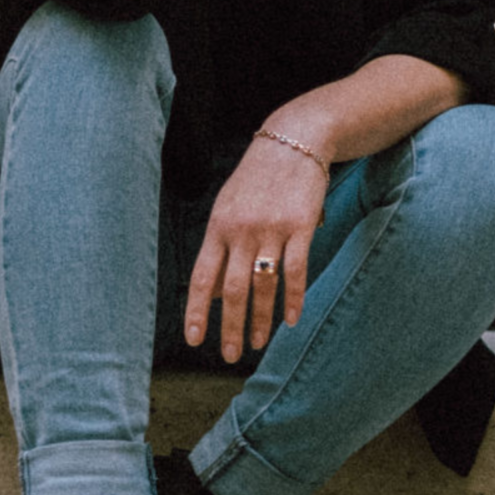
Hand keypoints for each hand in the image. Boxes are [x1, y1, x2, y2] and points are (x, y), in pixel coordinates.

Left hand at [182, 135, 327, 362]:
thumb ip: (221, 247)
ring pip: (263, 286)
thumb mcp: (229, 206)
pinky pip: (296, 271)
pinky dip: (293, 299)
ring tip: (257, 344)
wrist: (294, 139)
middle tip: (230, 355)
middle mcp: (241, 230)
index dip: (197, 311)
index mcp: (218, 227)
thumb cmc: (258, 178)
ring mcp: (272, 229)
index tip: (193, 339)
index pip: (202, 277)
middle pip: (232, 290)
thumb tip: (214, 292)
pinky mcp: (301, 226)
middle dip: (230, 327)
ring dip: (260, 320)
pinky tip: (292, 320)